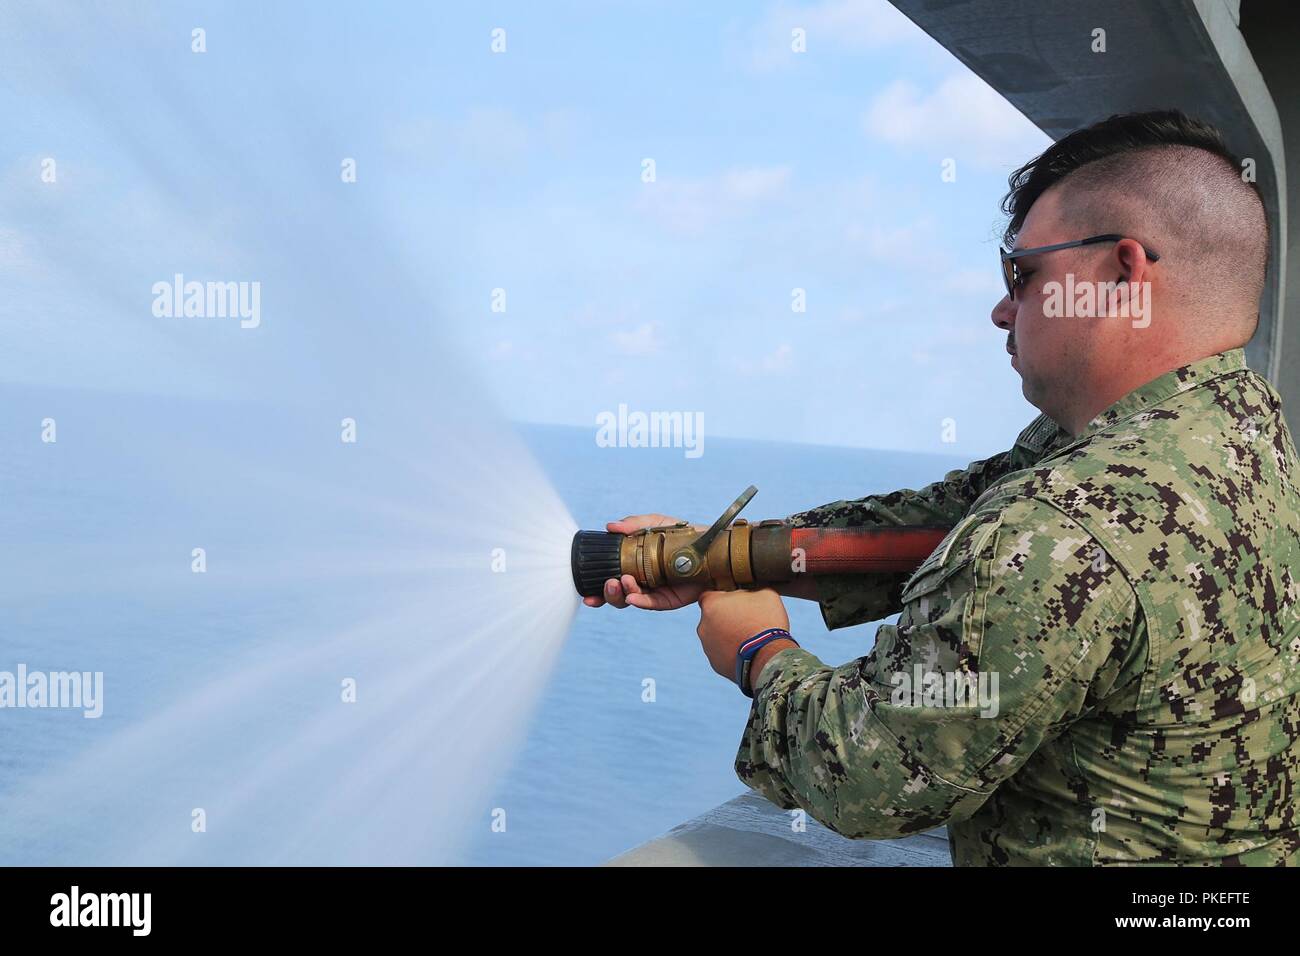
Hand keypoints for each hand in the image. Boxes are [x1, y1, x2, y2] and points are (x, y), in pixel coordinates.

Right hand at [582, 514, 705, 610]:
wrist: (709, 546)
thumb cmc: (682, 535)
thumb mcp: (656, 524)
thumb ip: (634, 524)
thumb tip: (610, 526)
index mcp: (633, 565)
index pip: (610, 578)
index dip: (596, 586)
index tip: (585, 590)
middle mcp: (640, 581)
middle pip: (616, 594)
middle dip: (608, 592)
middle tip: (610, 582)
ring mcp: (653, 592)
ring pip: (630, 600)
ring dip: (622, 594)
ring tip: (625, 582)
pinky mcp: (668, 599)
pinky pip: (651, 604)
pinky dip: (639, 601)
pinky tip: (632, 597)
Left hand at [695, 588, 790, 681]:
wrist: (768, 658)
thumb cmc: (766, 621)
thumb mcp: (765, 594)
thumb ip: (750, 591)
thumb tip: (749, 595)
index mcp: (711, 604)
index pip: (710, 595)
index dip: (724, 598)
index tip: (737, 603)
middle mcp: (703, 625)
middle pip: (712, 617)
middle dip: (726, 618)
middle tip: (746, 621)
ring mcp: (708, 647)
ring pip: (716, 636)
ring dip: (728, 636)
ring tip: (749, 639)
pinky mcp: (715, 664)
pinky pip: (722, 654)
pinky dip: (732, 652)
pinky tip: (747, 652)